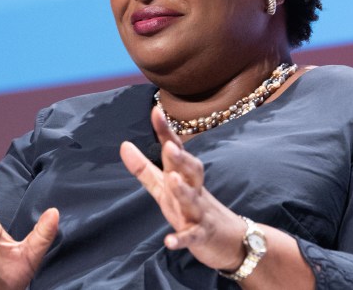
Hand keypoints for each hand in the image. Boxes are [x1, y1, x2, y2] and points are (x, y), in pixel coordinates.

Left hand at [120, 107, 246, 271]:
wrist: (229, 241)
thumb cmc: (191, 208)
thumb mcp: (164, 188)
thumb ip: (144, 168)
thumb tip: (123, 144)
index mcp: (184, 177)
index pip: (176, 151)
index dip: (166, 132)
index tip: (156, 111)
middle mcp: (194, 190)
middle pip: (192, 170)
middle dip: (181, 158)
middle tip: (169, 145)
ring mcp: (200, 213)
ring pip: (193, 200)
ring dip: (184, 191)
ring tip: (173, 179)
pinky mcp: (202, 236)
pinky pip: (193, 237)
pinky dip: (182, 239)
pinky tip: (169, 242)